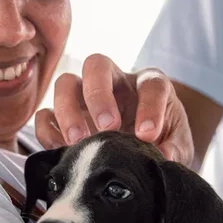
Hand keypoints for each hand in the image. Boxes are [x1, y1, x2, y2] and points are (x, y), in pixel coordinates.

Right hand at [35, 53, 193, 164]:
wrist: (142, 155)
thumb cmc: (162, 143)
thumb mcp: (177, 147)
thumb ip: (175, 150)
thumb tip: (164, 157)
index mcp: (148, 85)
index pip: (150, 84)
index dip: (149, 107)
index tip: (147, 135)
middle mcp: (114, 83)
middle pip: (97, 66)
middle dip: (99, 95)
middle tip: (107, 128)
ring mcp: (84, 98)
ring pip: (65, 84)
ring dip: (68, 111)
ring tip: (77, 141)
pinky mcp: (63, 118)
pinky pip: (45, 115)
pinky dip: (48, 131)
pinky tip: (61, 151)